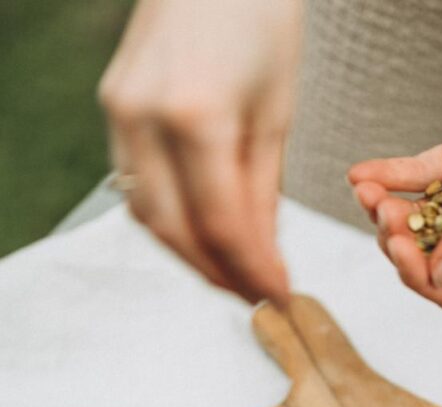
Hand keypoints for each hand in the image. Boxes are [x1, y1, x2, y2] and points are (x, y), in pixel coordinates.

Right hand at [99, 0, 301, 304]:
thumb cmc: (258, 20)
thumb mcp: (276, 112)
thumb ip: (264, 192)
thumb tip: (262, 257)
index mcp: (197, 115)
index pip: (222, 224)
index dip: (252, 270)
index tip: (280, 295)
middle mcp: (145, 118)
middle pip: (177, 231)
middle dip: (220, 274)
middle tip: (256, 295)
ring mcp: (119, 113)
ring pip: (148, 217)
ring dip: (191, 256)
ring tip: (231, 274)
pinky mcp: (112, 109)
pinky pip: (136, 186)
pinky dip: (170, 222)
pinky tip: (201, 235)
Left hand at [348, 6, 441, 308]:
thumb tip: (440, 272)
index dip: (425, 277)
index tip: (404, 249)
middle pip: (431, 255)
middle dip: (400, 241)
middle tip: (385, 214)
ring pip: (418, 217)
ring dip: (387, 210)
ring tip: (369, 192)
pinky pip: (415, 175)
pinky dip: (386, 176)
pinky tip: (361, 175)